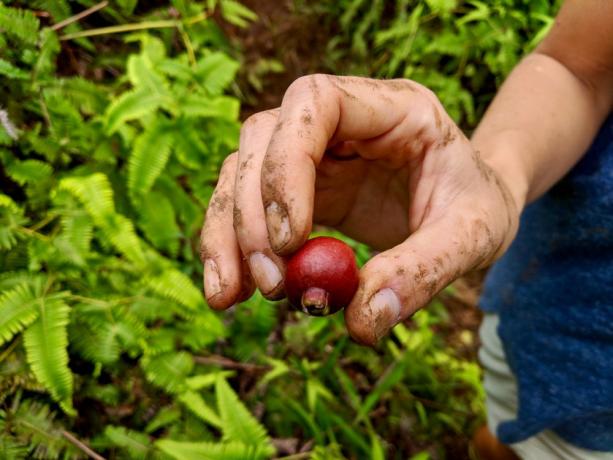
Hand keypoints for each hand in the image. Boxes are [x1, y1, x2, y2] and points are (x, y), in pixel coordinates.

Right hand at [200, 75, 520, 345]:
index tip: (291, 238)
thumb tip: (361, 321)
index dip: (288, 163)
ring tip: (232, 296)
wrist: (475, 207)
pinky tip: (232, 291)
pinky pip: (248, 208)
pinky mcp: (301, 189)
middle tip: (272, 284)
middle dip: (252, 212)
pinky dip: (232, 248)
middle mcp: (342, 121)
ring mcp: (315, 153)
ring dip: (228, 234)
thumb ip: (423, 271)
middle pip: (263, 137)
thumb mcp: (474, 235)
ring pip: (241, 171)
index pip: (316, 102)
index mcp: (391, 107)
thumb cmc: (480, 207)